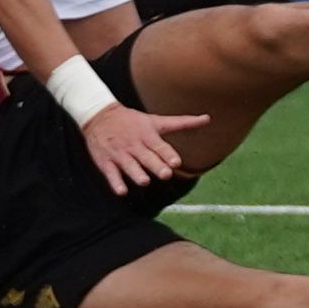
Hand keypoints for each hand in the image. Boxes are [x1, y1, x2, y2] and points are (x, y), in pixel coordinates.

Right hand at [81, 101, 205, 191]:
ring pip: (129, 166)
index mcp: (147, 135)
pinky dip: (115, 182)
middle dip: (155, 165)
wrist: (99, 116)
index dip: (167, 154)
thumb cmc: (133, 121)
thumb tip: (208, 119)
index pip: (159, 146)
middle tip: (165, 174)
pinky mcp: (106, 162)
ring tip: (144, 181)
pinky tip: (121, 191)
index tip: (176, 162)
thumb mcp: (156, 120)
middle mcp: (134, 145)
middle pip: (146, 157)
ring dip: (136, 173)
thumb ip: (182, 122)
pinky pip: (111, 173)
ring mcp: (119, 153)